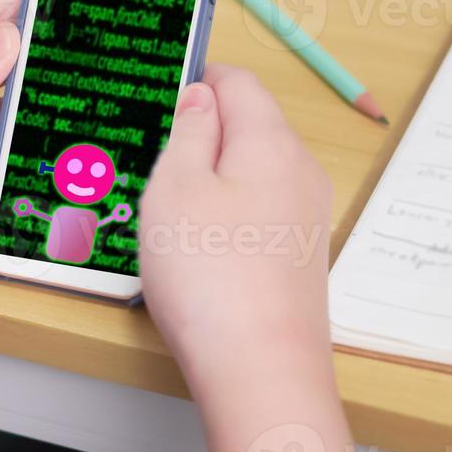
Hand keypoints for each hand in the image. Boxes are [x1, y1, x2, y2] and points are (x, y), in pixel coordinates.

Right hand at [139, 65, 334, 382]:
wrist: (262, 372)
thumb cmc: (212, 278)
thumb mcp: (176, 186)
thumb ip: (188, 129)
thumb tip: (201, 96)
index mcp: (272, 141)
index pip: (238, 81)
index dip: (195, 78)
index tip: (156, 93)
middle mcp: (300, 171)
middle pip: (248, 125)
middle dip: (198, 133)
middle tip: (146, 158)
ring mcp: (305, 216)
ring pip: (251, 172)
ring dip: (208, 178)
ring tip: (161, 208)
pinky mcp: (298, 256)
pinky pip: (257, 213)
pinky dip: (224, 215)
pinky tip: (193, 247)